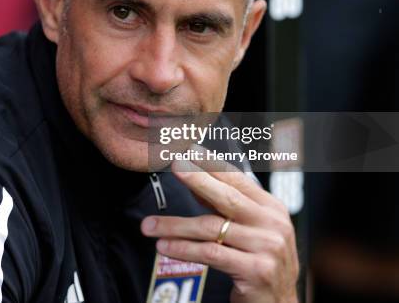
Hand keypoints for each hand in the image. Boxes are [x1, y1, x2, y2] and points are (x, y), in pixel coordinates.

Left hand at [141, 160, 298, 302]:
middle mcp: (273, 224)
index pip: (237, 180)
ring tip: (150, 226)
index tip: (189, 152)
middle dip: (197, 179)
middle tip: (175, 166)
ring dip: (175, 225)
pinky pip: (210, 253)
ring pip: (211, 228)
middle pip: (227, 197)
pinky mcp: (256, 270)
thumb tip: (194, 181)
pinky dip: (183, 249)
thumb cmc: (261, 263)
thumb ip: (225, 207)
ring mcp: (267, 247)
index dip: (211, 165)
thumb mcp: (250, 230)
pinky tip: (165, 247)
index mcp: (271, 208)